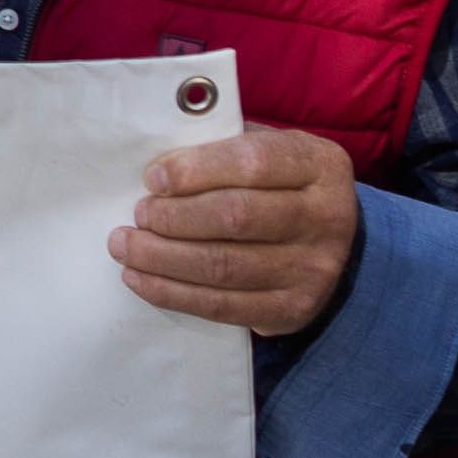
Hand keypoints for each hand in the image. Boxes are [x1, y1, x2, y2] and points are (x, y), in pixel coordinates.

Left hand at [113, 125, 361, 334]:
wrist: (332, 245)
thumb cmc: (281, 185)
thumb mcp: (271, 150)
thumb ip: (224, 147)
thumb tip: (159, 163)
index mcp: (320, 165)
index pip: (254, 163)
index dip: (196, 171)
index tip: (153, 178)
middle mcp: (326, 217)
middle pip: (236, 217)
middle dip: (174, 217)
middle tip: (138, 215)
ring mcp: (313, 269)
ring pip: (224, 266)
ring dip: (162, 258)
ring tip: (125, 246)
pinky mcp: (293, 310)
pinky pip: (222, 306)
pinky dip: (172, 293)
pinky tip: (139, 279)